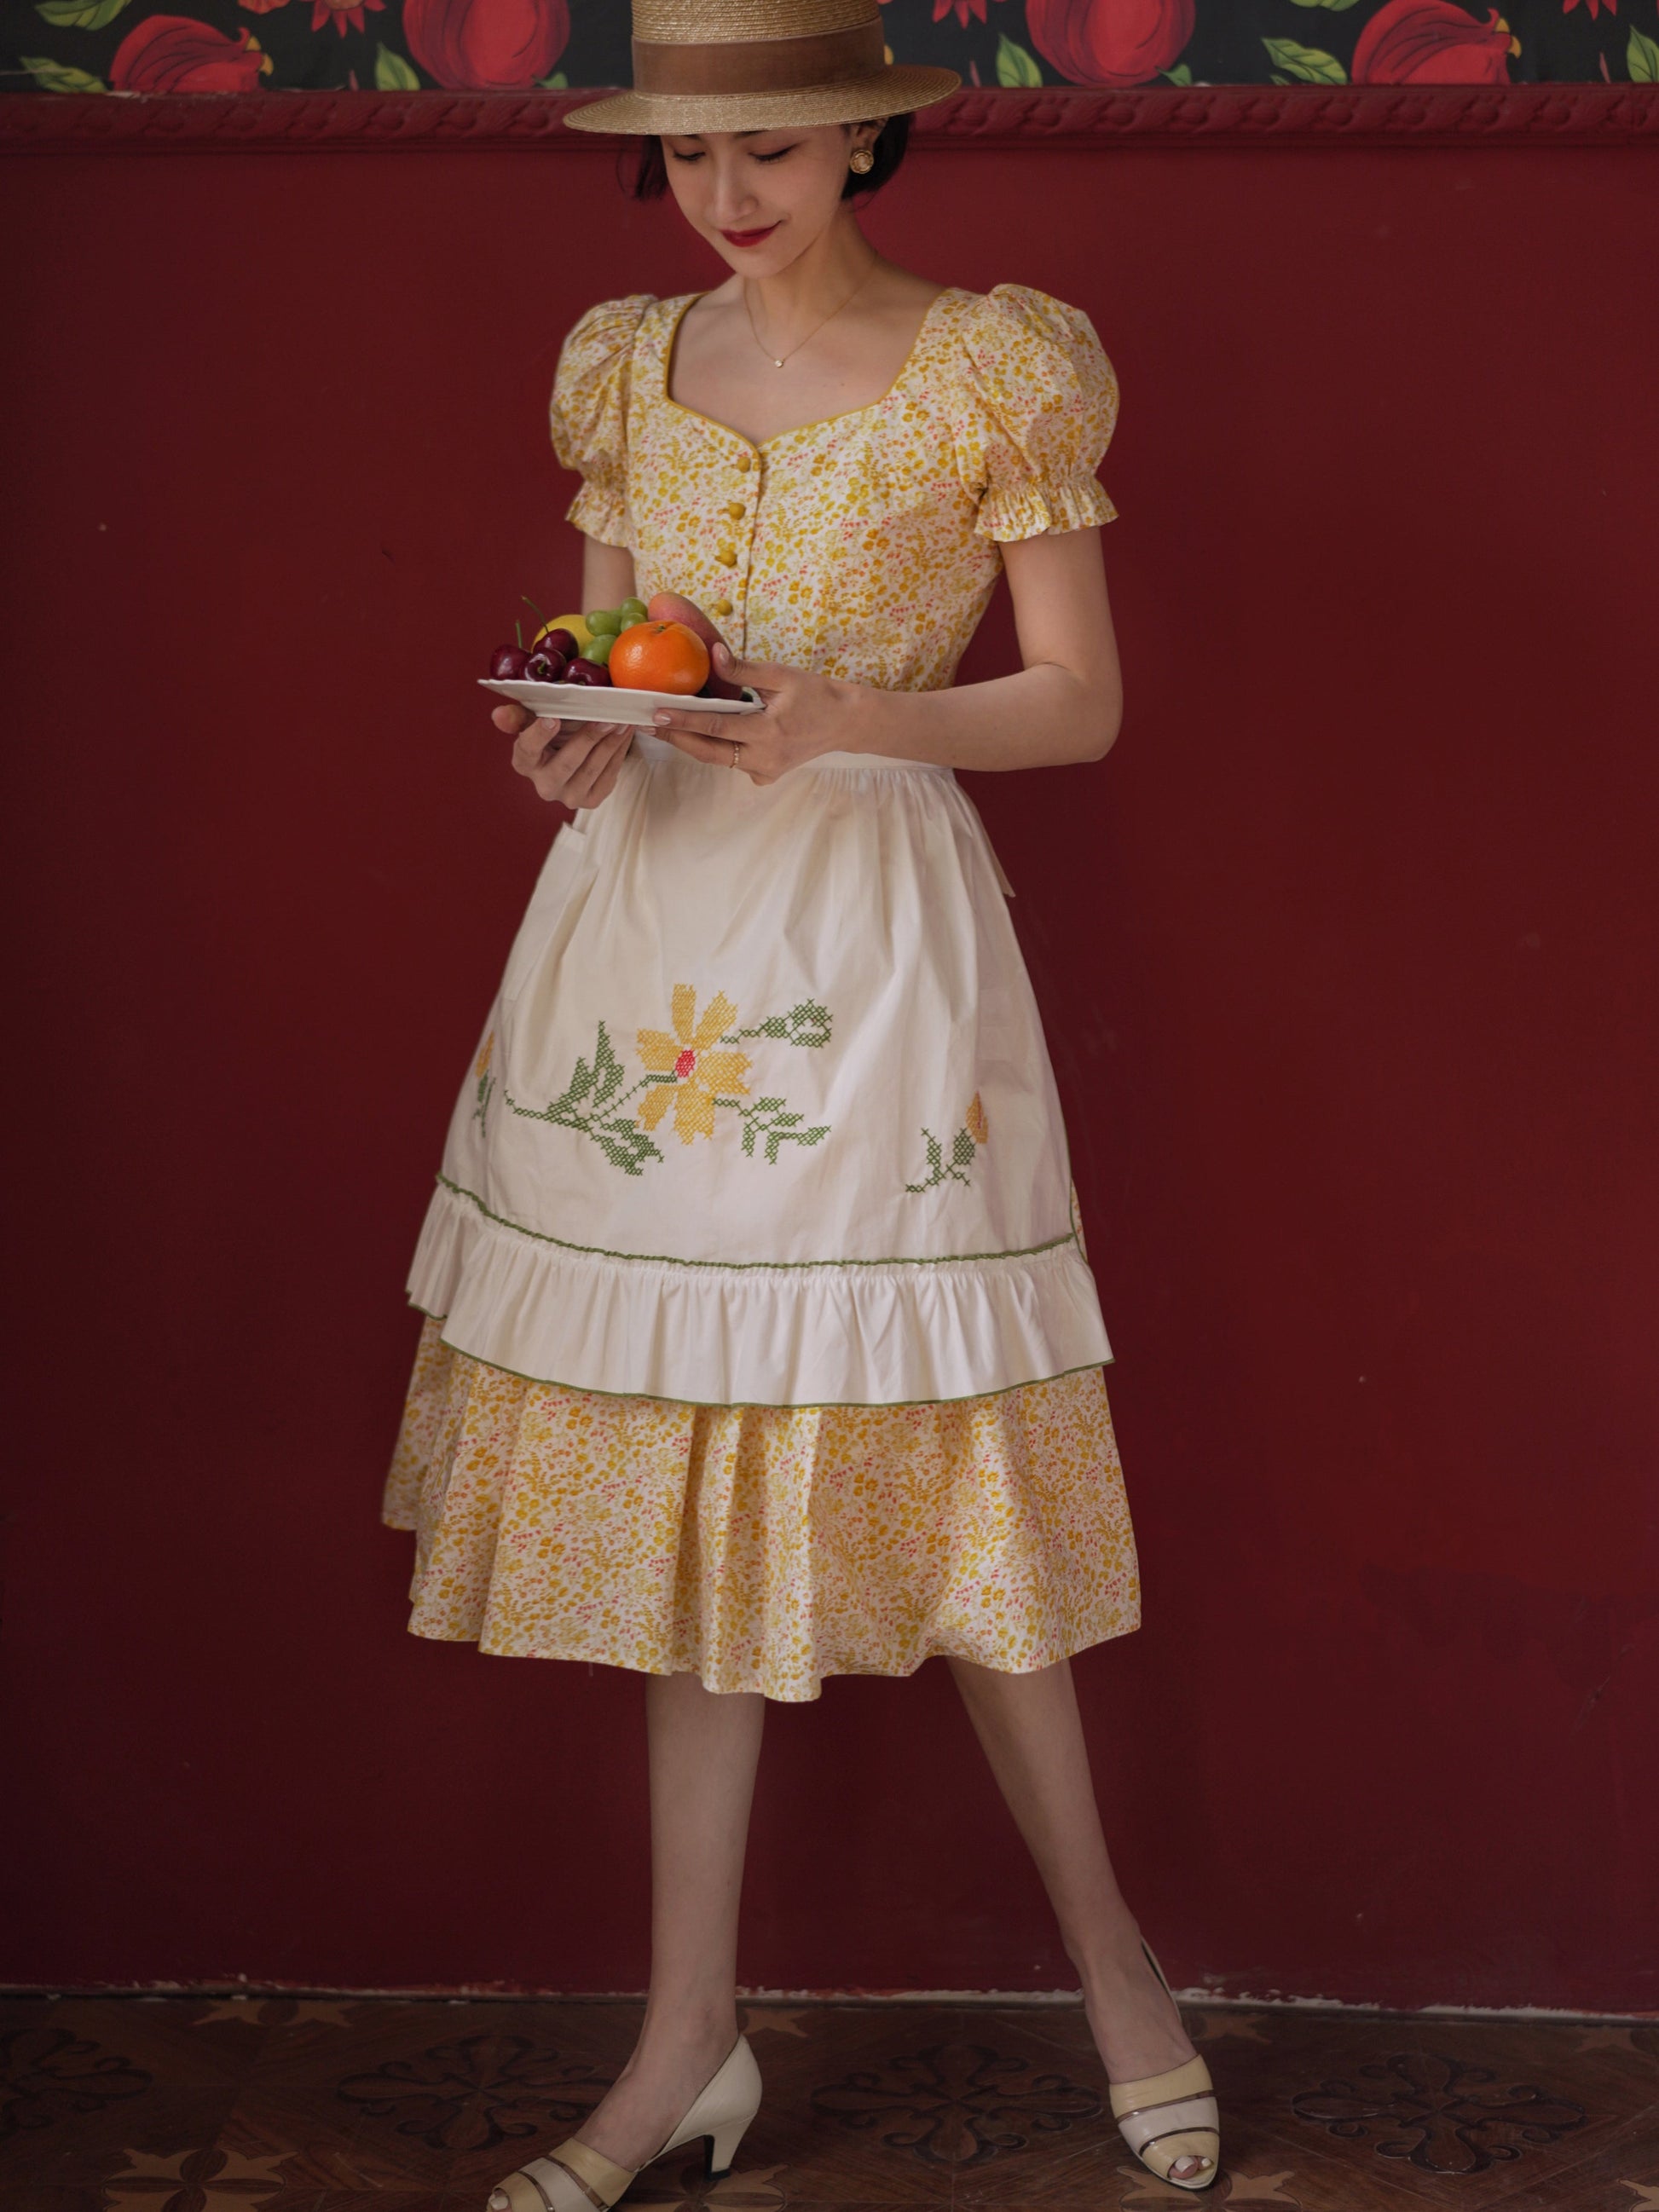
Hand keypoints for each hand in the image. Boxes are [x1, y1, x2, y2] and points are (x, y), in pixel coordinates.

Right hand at [493, 700, 631, 808]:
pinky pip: (608, 776)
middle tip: (606, 719)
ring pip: (592, 770)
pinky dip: (619, 754)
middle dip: (588, 739)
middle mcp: (544, 785)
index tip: (551, 719)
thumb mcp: (534, 722)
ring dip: (610, 745)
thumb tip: (497, 715)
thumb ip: (518, 717)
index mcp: (524, 763)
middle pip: (566, 763)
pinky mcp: (591, 801)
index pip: (527, 749)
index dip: (539, 735)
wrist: (573, 755)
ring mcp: (569, 797)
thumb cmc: (552, 735)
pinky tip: (626, 736)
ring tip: (623, 723)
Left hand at [649, 643, 851, 786]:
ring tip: (666, 726)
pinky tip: (701, 735)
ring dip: (692, 742)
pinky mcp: (766, 775)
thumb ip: (743, 669)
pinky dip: (717, 748)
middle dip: (676, 738)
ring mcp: (764, 771)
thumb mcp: (782, 676)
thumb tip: (712, 653)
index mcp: (769, 732)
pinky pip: (733, 763)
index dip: (684, 721)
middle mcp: (764, 758)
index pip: (716, 727)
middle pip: (709, 752)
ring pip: (719, 758)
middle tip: (648, 725)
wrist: (845, 722)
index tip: (658, 714)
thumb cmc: (816, 695)